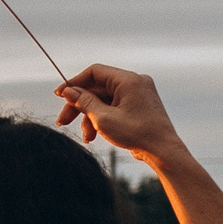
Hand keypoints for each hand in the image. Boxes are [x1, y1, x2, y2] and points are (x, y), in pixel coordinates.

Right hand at [53, 64, 183, 161]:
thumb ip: (84, 102)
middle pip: (97, 88)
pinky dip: (102, 118)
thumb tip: (68, 91)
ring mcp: (138, 94)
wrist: (163, 150)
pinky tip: (95, 135)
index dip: (74, 83)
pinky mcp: (138, 106)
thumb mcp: (103, 118)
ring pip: (104, 100)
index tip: (59, 95)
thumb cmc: (137, 133)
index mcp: (128, 80)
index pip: (94, 72)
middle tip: (63, 121)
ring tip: (85, 136)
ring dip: (90, 116)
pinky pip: (114, 106)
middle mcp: (135, 83)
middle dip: (79, 105)